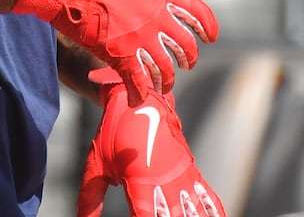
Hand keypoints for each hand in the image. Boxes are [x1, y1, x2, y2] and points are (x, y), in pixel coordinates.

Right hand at [12, 0, 216, 100]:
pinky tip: (140, 96)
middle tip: (185, 64)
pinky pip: (139, 81)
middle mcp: (156, 16)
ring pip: (165, 67)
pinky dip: (141, 92)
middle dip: (188, 58)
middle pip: (185, 44)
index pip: (196, 11)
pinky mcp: (120, 55)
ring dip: (167, 79)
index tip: (211, 37)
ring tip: (164, 84)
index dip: (207, 25)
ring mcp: (140, 37)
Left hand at [77, 68, 224, 216]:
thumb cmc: (113, 134)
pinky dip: (213, 211)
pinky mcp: (190, 171)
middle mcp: (165, 181)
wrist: (137, 99)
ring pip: (192, 212)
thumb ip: (90, 197)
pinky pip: (206, 196)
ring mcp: (181, 176)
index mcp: (141, 181)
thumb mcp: (96, 164)